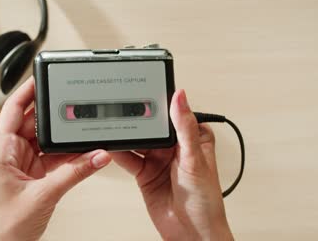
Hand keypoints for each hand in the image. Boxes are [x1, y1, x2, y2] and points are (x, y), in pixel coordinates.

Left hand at [0, 77, 111, 240]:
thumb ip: (75, 172)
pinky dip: (68, 152)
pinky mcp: (35, 170)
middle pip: (34, 120)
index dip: (28, 89)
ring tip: (81, 132)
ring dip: (64, 137)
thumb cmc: (7, 224)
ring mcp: (23, 159)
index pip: (13, 108)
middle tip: (74, 105)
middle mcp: (11, 150)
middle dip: (55, 115)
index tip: (43, 75)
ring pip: (47, 137)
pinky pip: (54, 153)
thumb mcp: (44, 194)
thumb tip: (98, 156)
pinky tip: (80, 151)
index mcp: (1, 149)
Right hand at [112, 90, 232, 240]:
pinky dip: (119, 153)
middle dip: (139, 120)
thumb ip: (185, 128)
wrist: (192, 234)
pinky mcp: (144, 173)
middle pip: (152, 127)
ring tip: (114, 126)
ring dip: (127, 136)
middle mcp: (174, 148)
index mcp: (192, 138)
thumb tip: (180, 98)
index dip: (161, 103)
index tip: (146, 91)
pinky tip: (112, 147)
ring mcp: (158, 160)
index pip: (174, 113)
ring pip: (138, 142)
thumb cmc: (206, 201)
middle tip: (124, 109)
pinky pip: (129, 159)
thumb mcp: (195, 159)